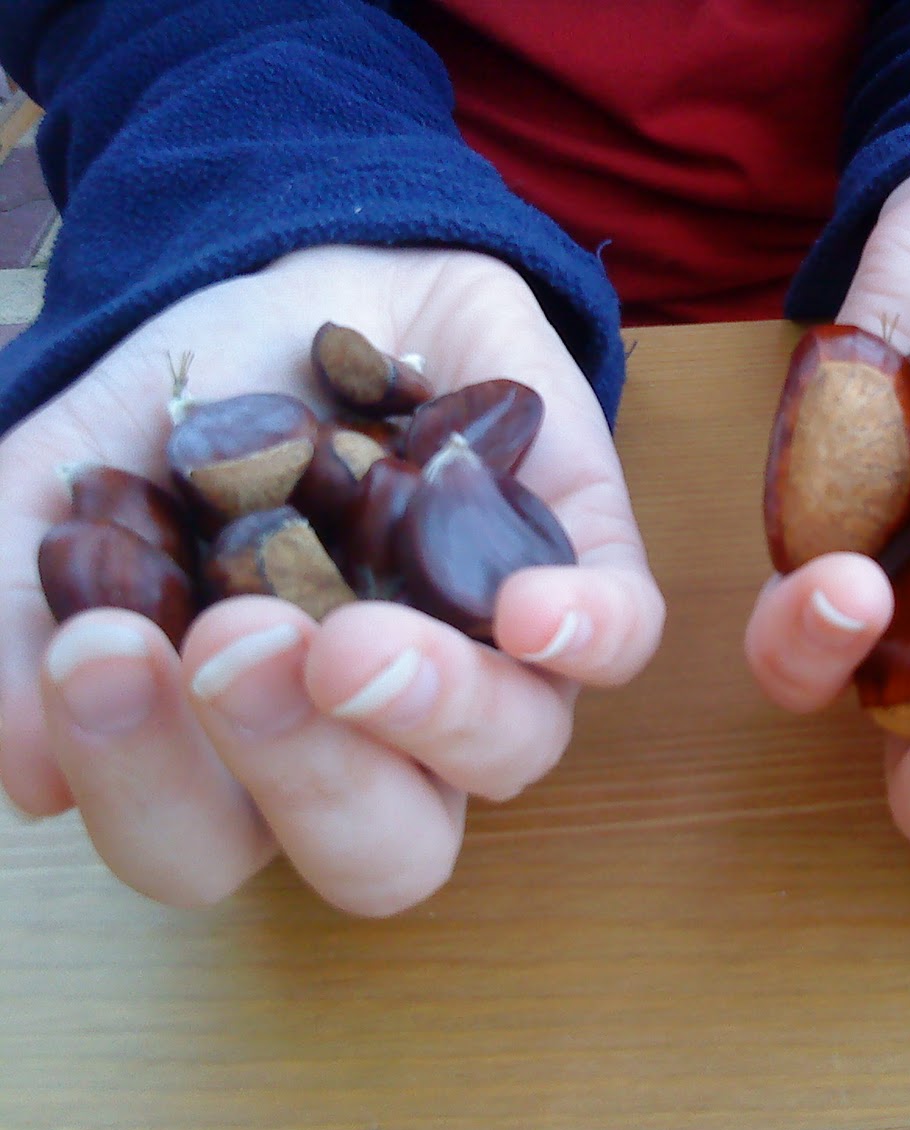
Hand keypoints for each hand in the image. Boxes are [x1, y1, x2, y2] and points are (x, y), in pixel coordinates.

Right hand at [0, 245, 663, 914]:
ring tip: (355, 635)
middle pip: (381, 851)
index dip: (151, 785)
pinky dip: (586, 633)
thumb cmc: (188, 411)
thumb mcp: (66, 482)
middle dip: (305, 771)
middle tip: (239, 646)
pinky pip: (623, 637)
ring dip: (431, 709)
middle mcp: (388, 734)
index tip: (102, 647)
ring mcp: (498, 657)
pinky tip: (533, 607)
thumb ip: (14, 610)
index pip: (203, 843)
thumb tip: (26, 779)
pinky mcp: (584, 563)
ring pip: (510, 755)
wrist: (307, 271)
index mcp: (252, 745)